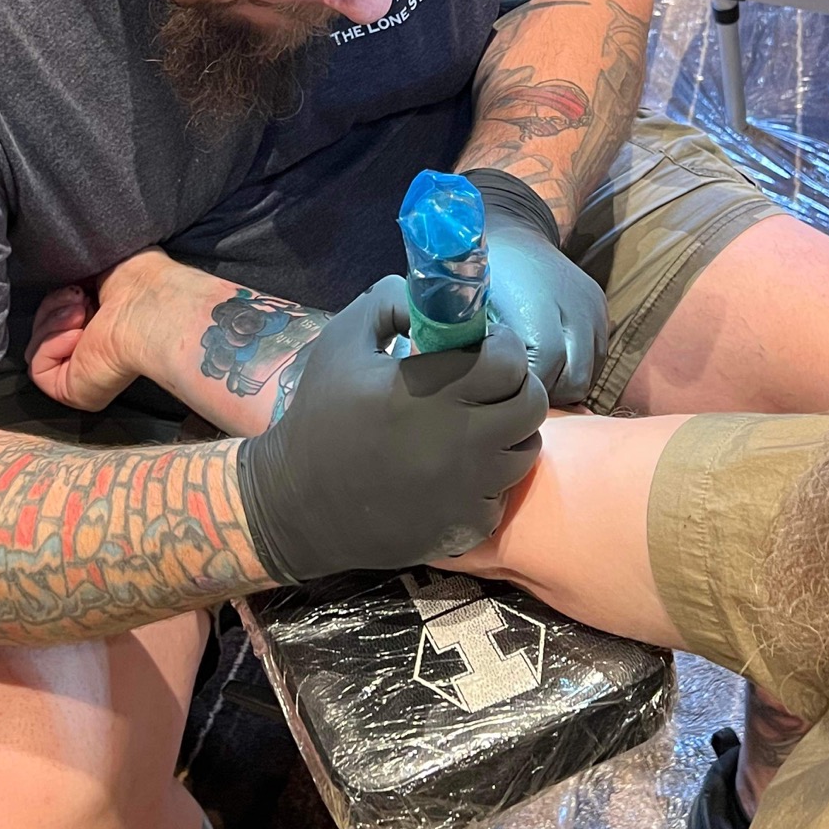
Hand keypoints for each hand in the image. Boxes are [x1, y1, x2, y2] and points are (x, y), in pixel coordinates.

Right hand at [26, 248, 178, 410]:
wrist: (147, 307)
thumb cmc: (137, 283)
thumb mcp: (95, 270)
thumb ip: (74, 276)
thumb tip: (63, 280)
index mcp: (100, 324)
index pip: (57, 316)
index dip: (58, 299)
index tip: (76, 285)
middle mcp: (92, 352)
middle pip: (42, 331)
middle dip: (54, 308)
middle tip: (80, 298)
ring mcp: (80, 374)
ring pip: (35, 348)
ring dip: (53, 323)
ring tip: (81, 312)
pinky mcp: (69, 390)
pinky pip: (37, 369)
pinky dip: (50, 346)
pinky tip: (78, 335)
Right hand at [236, 277, 547, 583]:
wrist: (298, 505)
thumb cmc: (320, 416)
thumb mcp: (342, 342)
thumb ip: (390, 302)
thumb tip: (438, 302)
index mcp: (428, 392)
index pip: (508, 360)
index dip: (501, 345)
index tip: (482, 345)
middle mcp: (459, 442)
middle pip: (531, 404)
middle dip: (516, 384)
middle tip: (487, 383)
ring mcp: (468, 490)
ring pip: (525, 449)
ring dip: (508, 430)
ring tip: (471, 425)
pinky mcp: (469, 526)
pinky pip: (504, 492)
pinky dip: (489, 477)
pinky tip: (454, 469)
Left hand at [464, 168, 607, 406]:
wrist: (510, 229)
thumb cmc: (477, 274)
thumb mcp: (465, 309)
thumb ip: (473, 348)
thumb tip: (470, 390)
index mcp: (534, 308)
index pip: (541, 374)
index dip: (519, 389)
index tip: (499, 392)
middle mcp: (572, 308)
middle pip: (571, 380)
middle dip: (543, 391)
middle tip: (514, 389)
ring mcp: (592, 308)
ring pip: (587, 374)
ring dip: (562, 383)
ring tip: (531, 374)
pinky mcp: (601, 306)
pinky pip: (597, 357)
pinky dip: (575, 366)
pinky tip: (550, 360)